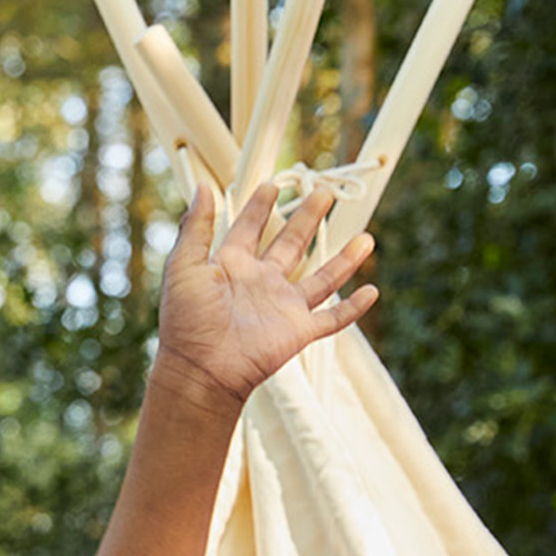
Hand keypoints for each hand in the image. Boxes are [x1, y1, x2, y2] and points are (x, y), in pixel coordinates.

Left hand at [154, 181, 377, 413]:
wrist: (201, 370)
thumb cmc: (186, 321)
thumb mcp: (183, 266)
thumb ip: (196, 227)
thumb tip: (202, 187)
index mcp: (232, 265)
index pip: (249, 228)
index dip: (259, 207)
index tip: (271, 185)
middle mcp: (261, 283)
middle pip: (291, 244)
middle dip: (308, 219)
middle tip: (324, 193)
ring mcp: (282, 307)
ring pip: (323, 277)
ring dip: (344, 258)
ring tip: (366, 237)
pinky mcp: (298, 331)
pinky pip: (333, 319)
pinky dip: (353, 308)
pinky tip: (372, 292)